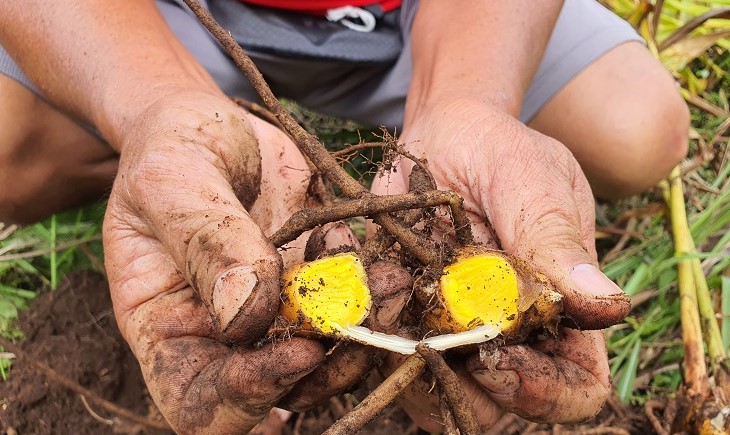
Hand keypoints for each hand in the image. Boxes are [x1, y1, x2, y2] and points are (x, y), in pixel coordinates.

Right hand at [104, 93, 408, 433]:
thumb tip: (246, 315)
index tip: (299, 354)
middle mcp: (222, 335)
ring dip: (366, 329)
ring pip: (326, 355)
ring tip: (392, 283)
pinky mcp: (314, 284)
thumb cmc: (171, 149)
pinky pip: (351, 308)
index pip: (198, 403)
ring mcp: (274, 312)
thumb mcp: (172, 182)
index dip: (247, 398)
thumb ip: (206, 244)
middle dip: (328, 365)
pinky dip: (376, 293)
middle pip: (276, 389)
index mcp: (167, 328)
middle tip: (366, 320)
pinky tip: (385, 261)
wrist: (212, 125)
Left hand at [371, 97, 629, 428]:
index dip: (544, 393)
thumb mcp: (532, 181)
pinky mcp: (406, 318)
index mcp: (563, 312)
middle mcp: (510, 336)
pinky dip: (370, 338)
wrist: (442, 134)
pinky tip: (365, 292)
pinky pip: (385, 357)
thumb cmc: (501, 152)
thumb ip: (554, 240)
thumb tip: (607, 306)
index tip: (498, 358)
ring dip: (409, 366)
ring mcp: (455, 332)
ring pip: (437, 394)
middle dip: (464, 385)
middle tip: (432, 338)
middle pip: (499, 406)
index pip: (575, 388)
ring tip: (394, 305)